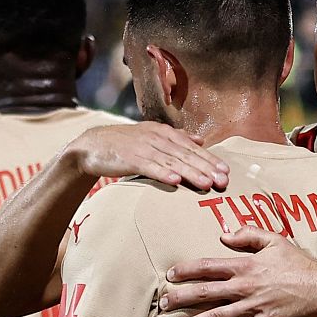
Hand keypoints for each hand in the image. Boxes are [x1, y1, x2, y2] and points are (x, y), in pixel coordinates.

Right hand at [68, 124, 229, 191]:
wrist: (91, 146)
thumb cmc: (124, 144)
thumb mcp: (151, 136)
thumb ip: (176, 138)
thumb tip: (200, 141)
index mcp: (163, 133)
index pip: (191, 148)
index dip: (210, 159)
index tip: (226, 171)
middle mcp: (156, 139)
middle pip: (186, 155)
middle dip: (206, 168)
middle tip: (223, 181)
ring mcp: (143, 148)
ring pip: (172, 162)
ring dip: (190, 173)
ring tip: (206, 184)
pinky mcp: (130, 159)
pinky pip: (149, 167)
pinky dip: (163, 174)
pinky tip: (175, 181)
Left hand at [161, 228, 316, 316]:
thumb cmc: (298, 263)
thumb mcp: (274, 240)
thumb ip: (248, 233)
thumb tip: (224, 233)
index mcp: (244, 266)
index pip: (208, 266)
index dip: (187, 270)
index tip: (170, 274)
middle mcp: (244, 287)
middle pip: (205, 293)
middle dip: (181, 299)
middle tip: (162, 304)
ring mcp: (252, 308)